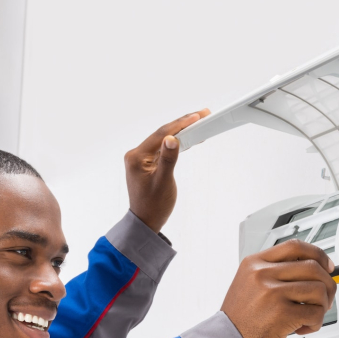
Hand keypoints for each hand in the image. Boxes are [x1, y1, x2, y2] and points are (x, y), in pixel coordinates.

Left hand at [124, 109, 209, 232]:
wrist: (146, 222)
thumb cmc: (153, 206)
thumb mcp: (163, 182)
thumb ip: (168, 159)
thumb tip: (172, 138)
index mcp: (137, 157)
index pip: (161, 134)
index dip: (180, 124)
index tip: (196, 116)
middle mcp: (136, 155)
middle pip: (162, 133)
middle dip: (183, 124)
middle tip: (202, 115)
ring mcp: (141, 159)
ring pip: (163, 139)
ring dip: (181, 132)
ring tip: (198, 123)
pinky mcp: (147, 163)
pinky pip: (163, 148)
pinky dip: (176, 143)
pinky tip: (187, 138)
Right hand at [220, 240, 336, 337]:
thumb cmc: (242, 318)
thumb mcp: (251, 284)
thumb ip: (278, 273)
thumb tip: (317, 269)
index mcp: (255, 263)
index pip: (295, 247)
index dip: (318, 254)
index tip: (327, 267)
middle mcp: (262, 274)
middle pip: (313, 267)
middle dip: (328, 284)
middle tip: (325, 299)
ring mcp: (272, 293)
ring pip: (319, 289)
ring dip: (322, 306)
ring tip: (309, 316)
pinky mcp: (281, 313)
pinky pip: (316, 312)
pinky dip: (316, 323)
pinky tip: (302, 327)